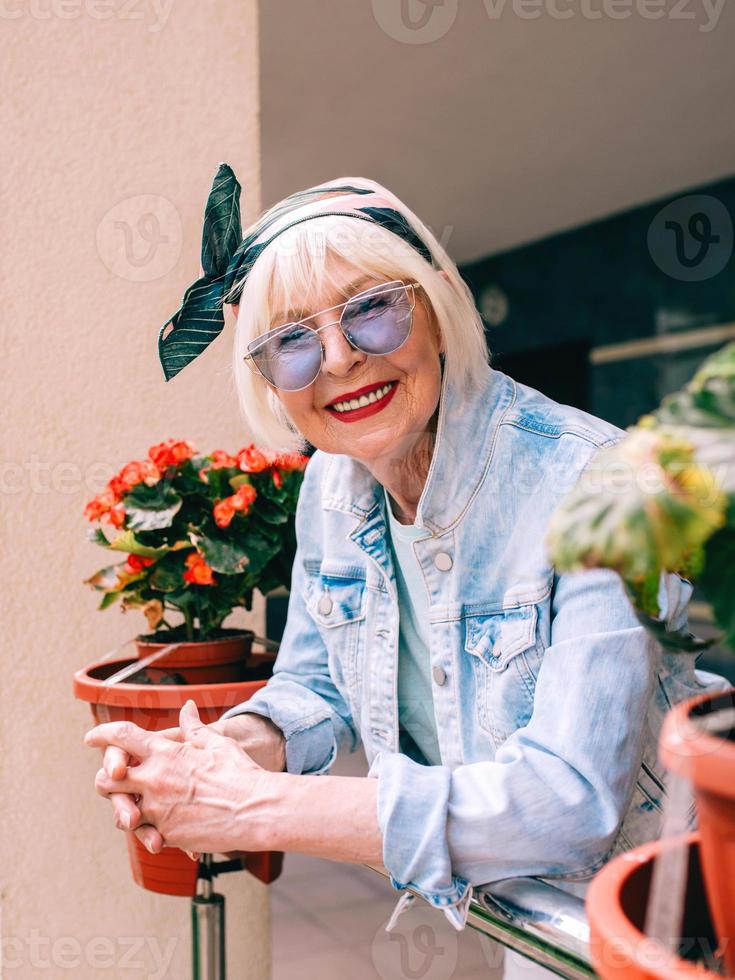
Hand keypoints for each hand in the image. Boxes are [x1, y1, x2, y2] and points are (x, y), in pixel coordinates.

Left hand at [86, 701, 270, 855]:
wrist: (254, 811)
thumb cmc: (239, 774)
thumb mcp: (216, 743)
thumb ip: (194, 728)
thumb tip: (187, 708)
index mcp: (166, 753)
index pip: (122, 737)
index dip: (102, 735)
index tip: (91, 738)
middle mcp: (155, 780)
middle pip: (107, 779)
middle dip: (106, 780)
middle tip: (115, 780)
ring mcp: (158, 810)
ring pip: (122, 812)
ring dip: (126, 810)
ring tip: (138, 810)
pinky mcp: (167, 834)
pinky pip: (148, 833)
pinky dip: (153, 830)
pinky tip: (166, 827)